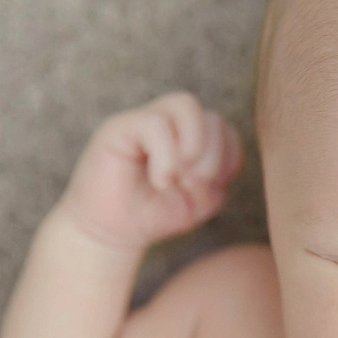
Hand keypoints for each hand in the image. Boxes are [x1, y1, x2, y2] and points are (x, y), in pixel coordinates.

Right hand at [56, 91, 244, 250]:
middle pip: (212, 116)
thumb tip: (223, 158)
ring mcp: (142, 121)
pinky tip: (160, 181)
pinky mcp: (118, 127)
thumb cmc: (153, 214)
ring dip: (193, 148)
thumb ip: (221, 176)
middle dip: (212, 157)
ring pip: (185, 104)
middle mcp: (168, 122)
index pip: (225, 128)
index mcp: (189, 135)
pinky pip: (155, 122)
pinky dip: (166, 156)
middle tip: (192, 185)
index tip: (212, 187)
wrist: (110, 233)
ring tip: (177, 180)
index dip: (228, 158)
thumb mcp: (201, 200)